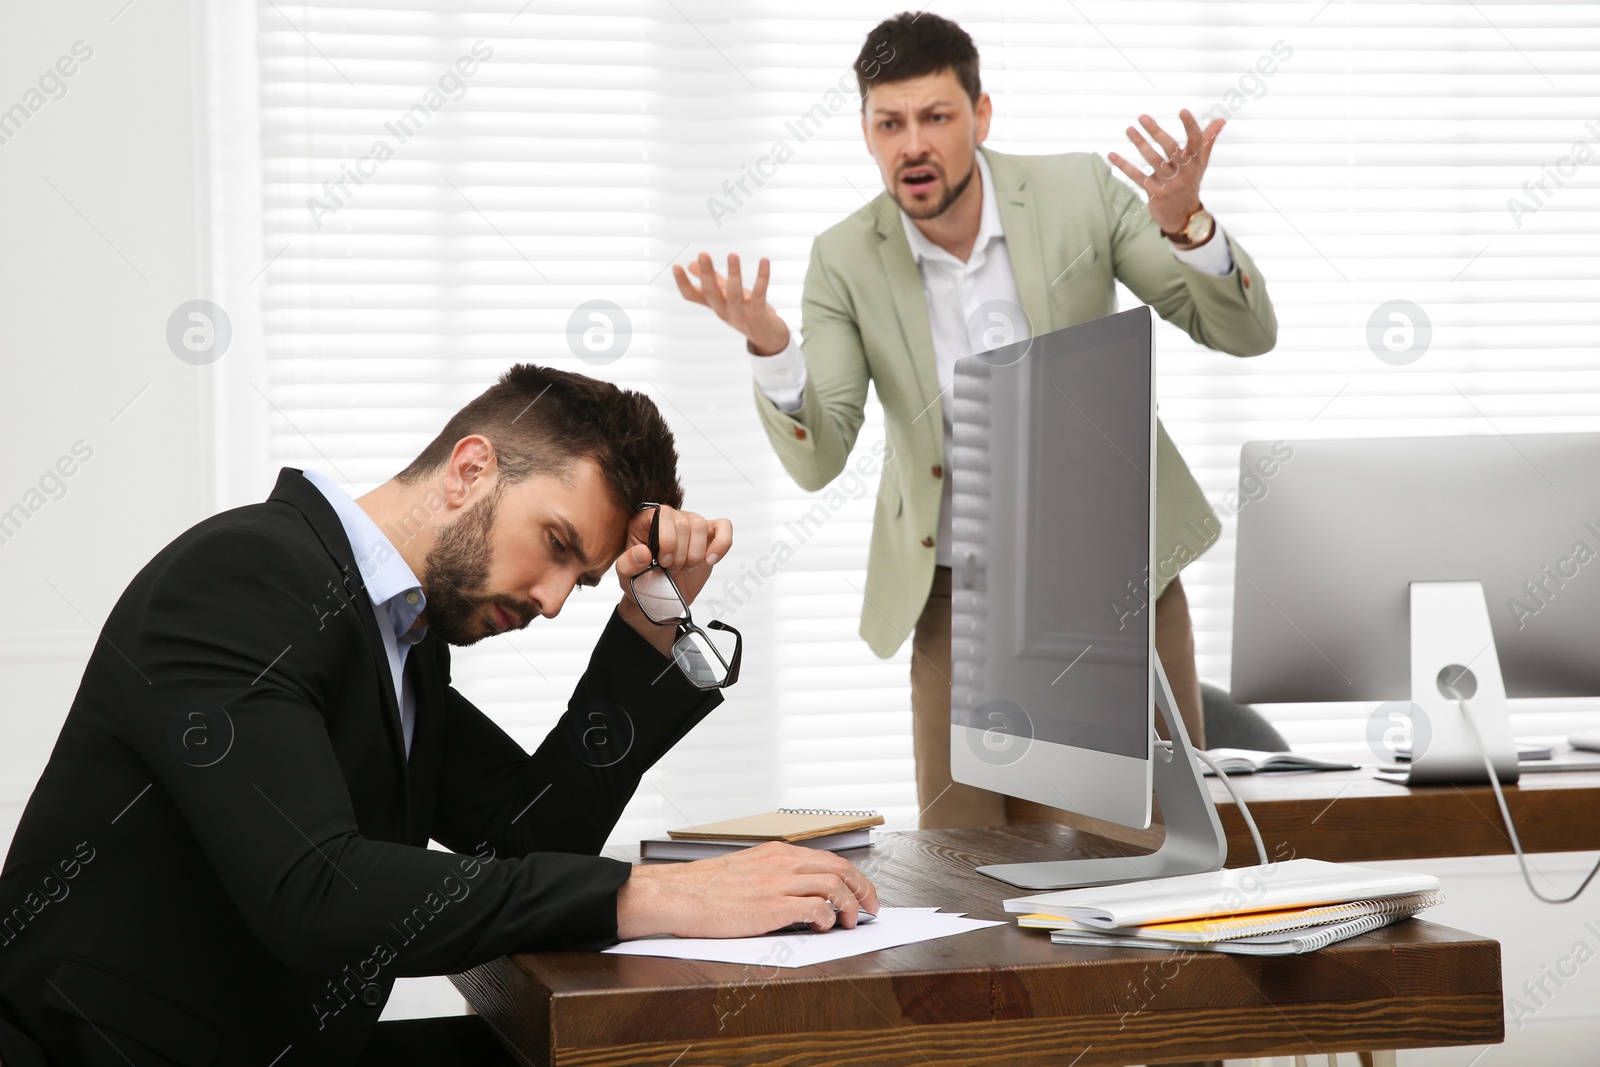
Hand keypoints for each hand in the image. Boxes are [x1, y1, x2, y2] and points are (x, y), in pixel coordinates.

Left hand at [614, 504, 732, 655]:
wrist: (658, 598)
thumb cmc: (641, 583)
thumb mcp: (626, 577)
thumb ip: (628, 564)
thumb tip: (644, 552)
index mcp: (645, 521)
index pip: (662, 513)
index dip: (667, 539)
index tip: (663, 562)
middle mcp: (669, 518)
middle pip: (684, 523)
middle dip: (680, 553)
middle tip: (671, 569)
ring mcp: (690, 525)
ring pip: (701, 526)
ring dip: (695, 555)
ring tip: (684, 567)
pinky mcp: (709, 536)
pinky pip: (724, 527)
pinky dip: (721, 544)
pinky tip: (710, 560)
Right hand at [616, 841, 880, 938]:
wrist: (679, 894)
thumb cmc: (705, 888)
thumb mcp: (746, 870)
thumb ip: (774, 876)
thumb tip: (798, 894)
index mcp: (777, 853)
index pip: (829, 858)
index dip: (853, 877)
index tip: (861, 893)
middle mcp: (782, 862)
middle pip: (840, 868)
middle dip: (862, 889)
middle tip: (871, 908)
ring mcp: (778, 883)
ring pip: (833, 885)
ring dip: (849, 905)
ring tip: (850, 923)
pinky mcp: (771, 906)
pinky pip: (815, 908)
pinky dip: (827, 917)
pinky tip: (823, 927)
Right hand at [672, 252, 791, 355]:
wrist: (767, 337)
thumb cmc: (745, 311)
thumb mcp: (725, 296)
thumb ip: (711, 280)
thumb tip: (690, 264)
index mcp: (714, 304)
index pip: (692, 296)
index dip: (683, 284)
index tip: (676, 267)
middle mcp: (724, 310)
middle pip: (711, 294)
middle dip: (706, 274)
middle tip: (702, 254)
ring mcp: (741, 313)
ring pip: (734, 294)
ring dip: (734, 273)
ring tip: (732, 255)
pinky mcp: (759, 312)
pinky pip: (760, 293)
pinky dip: (762, 277)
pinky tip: (764, 260)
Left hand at [1106, 109, 1221, 236]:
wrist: (1183, 216)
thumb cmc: (1191, 182)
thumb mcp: (1201, 162)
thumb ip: (1208, 140)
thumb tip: (1221, 119)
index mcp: (1195, 162)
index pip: (1196, 141)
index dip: (1190, 126)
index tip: (1182, 110)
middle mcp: (1184, 172)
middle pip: (1170, 148)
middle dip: (1156, 132)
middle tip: (1143, 117)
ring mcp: (1169, 183)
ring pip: (1152, 161)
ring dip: (1140, 144)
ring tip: (1129, 129)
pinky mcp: (1154, 193)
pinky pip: (1137, 177)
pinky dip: (1124, 166)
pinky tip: (1111, 155)